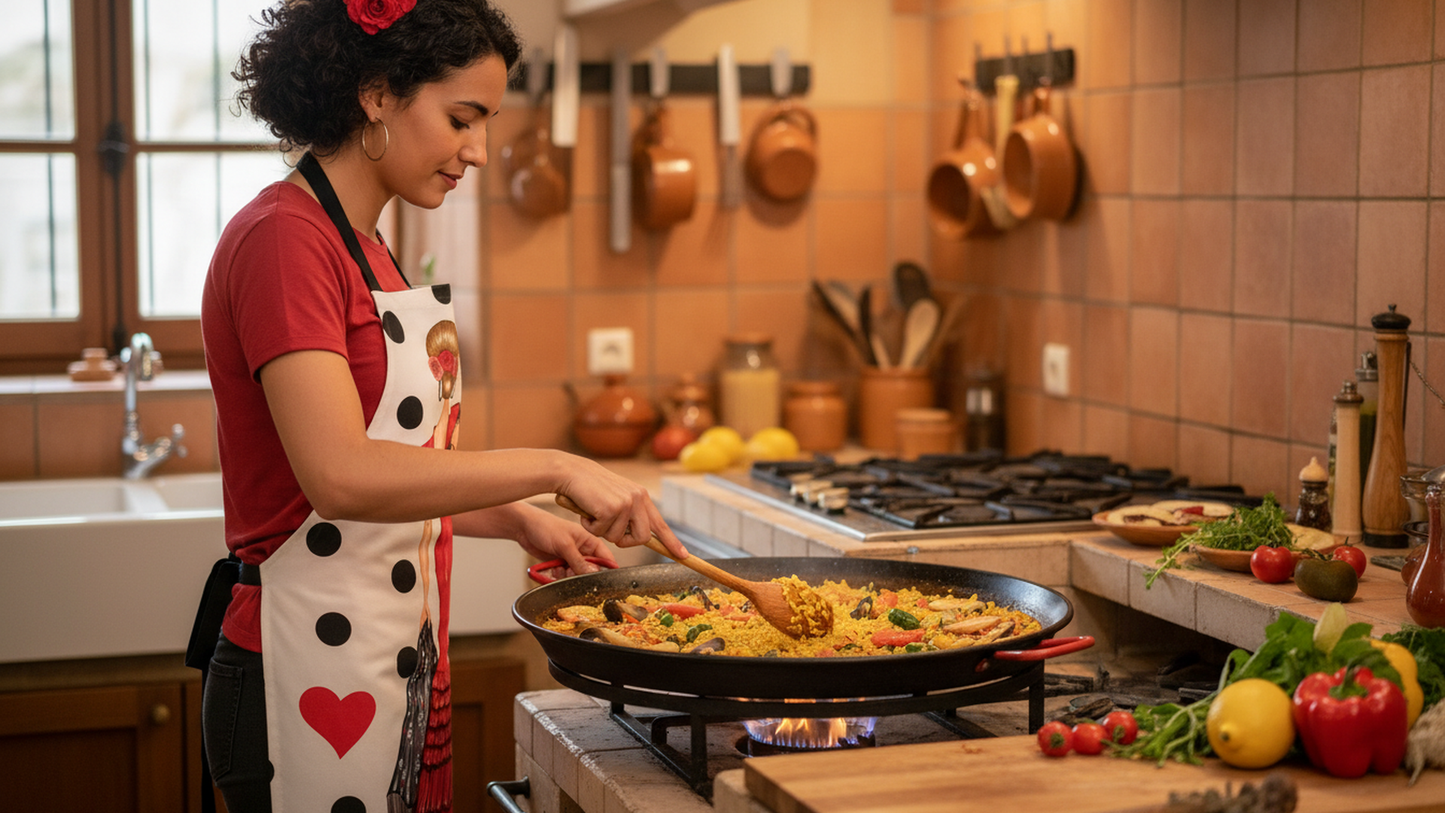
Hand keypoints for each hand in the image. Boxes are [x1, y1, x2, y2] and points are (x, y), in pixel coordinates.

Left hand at [512, 503, 617, 575]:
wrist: (524, 527)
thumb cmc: (546, 527)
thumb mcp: (564, 544)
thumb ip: (578, 560)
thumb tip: (593, 574)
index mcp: (589, 541)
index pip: (606, 558)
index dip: (607, 570)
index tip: (603, 582)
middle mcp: (582, 551)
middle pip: (591, 571)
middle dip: (581, 575)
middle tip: (571, 572)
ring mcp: (571, 558)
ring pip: (576, 576)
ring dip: (568, 577)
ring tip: (559, 569)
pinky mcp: (560, 564)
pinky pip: (564, 577)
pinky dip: (558, 576)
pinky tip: (552, 569)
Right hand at [555, 457, 688, 559]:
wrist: (572, 472)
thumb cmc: (591, 487)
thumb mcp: (618, 497)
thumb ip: (631, 514)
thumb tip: (639, 537)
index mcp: (642, 497)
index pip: (660, 524)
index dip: (672, 542)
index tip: (683, 556)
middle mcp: (638, 499)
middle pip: (642, 538)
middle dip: (625, 541)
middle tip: (608, 530)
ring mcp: (625, 504)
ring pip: (618, 539)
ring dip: (602, 531)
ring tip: (594, 513)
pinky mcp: (610, 509)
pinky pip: (601, 533)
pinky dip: (590, 527)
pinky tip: (587, 510)